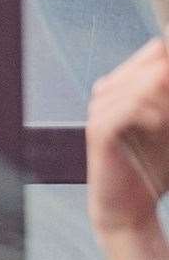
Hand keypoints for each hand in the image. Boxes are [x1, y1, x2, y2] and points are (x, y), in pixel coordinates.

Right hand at [87, 36, 168, 242]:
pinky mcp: (98, 130)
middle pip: (151, 64)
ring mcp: (100, 108)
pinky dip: (148, 112)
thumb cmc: (154, 167)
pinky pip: (125, 108)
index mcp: (126, 84)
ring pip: (140, 85)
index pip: (156, 51)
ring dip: (165, 99)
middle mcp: (109, 89)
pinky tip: (158, 123)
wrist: (129, 208)